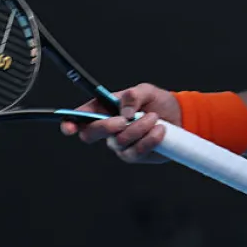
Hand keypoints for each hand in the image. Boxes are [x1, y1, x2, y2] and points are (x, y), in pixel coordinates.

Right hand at [59, 83, 181, 163]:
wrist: (177, 116)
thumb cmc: (156, 102)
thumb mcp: (146, 91)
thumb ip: (133, 95)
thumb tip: (124, 111)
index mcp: (103, 109)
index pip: (80, 117)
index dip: (69, 123)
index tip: (68, 127)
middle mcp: (107, 129)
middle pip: (90, 135)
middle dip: (106, 127)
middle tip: (125, 120)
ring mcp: (119, 144)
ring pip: (118, 142)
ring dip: (139, 128)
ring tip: (154, 117)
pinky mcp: (133, 155)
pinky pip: (135, 152)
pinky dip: (150, 139)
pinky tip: (160, 130)